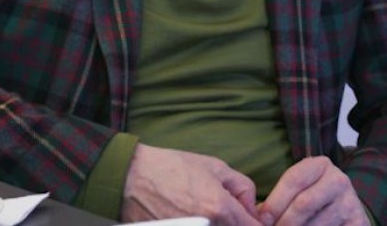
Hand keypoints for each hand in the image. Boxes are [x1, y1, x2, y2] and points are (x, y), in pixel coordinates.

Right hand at [121, 143, 262, 224]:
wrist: (131, 179)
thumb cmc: (172, 168)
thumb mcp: (216, 167)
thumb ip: (242, 187)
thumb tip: (253, 207)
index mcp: (219, 208)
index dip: (255, 224)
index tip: (251, 217)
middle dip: (235, 223)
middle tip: (227, 210)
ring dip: (219, 224)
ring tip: (203, 208)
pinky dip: (202, 225)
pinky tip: (191, 215)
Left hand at [257, 157, 369, 225]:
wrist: (345, 212)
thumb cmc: (312, 202)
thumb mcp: (297, 193)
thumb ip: (276, 203)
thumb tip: (252, 217)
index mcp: (320, 166)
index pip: (294, 180)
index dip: (274, 202)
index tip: (261, 220)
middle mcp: (338, 180)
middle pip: (304, 203)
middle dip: (283, 223)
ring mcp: (350, 202)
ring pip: (316, 224)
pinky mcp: (358, 223)